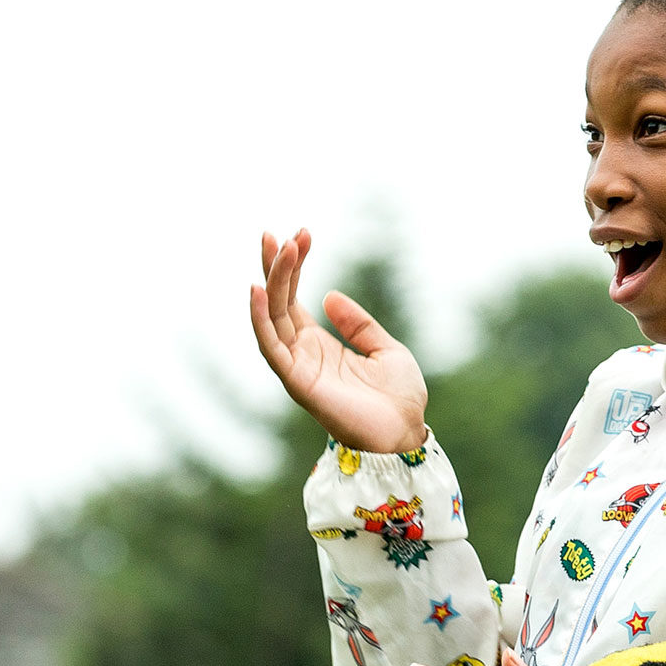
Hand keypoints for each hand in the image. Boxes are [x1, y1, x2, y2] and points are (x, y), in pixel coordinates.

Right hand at [249, 229, 428, 453]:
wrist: (408, 433)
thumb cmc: (399, 398)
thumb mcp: (385, 348)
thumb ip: (357, 323)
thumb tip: (329, 294)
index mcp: (319, 345)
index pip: (293, 299)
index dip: (293, 267)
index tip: (301, 233)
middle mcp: (302, 354)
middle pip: (277, 303)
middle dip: (275, 266)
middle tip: (274, 232)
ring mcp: (297, 368)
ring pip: (272, 318)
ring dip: (271, 282)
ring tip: (277, 247)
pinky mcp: (298, 383)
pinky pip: (271, 348)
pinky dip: (260, 319)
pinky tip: (257, 290)